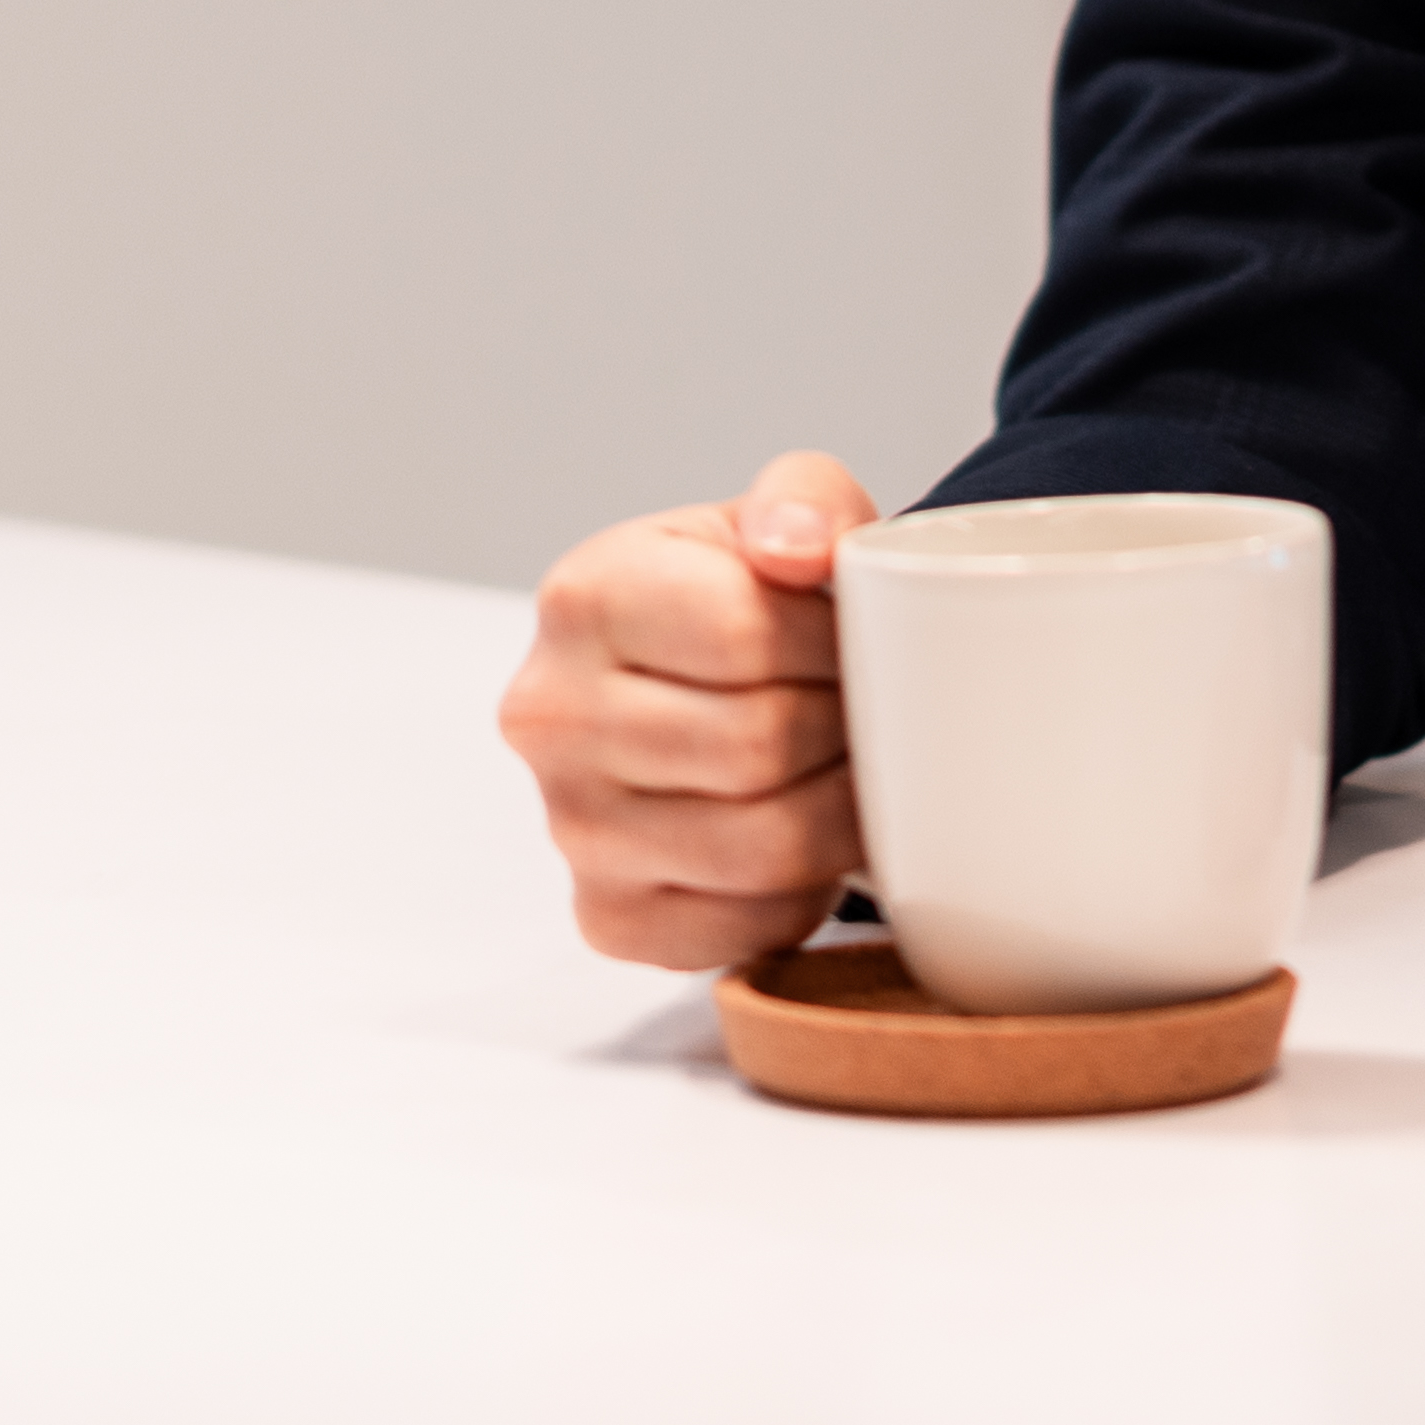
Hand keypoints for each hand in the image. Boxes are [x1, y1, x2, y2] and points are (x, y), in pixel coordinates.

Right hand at [494, 450, 877, 965]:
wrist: (695, 688)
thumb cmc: (745, 597)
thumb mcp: (781, 513)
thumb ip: (805, 499)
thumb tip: (797, 549)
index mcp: (585, 597)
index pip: (745, 634)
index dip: (836, 644)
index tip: (861, 640)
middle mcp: (549, 716)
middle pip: (758, 745)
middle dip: (847, 729)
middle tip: (875, 712)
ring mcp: (571, 826)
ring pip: (764, 844)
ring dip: (844, 811)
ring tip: (858, 767)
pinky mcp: (610, 916)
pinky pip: (747, 926)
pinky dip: (806, 890)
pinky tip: (808, 831)